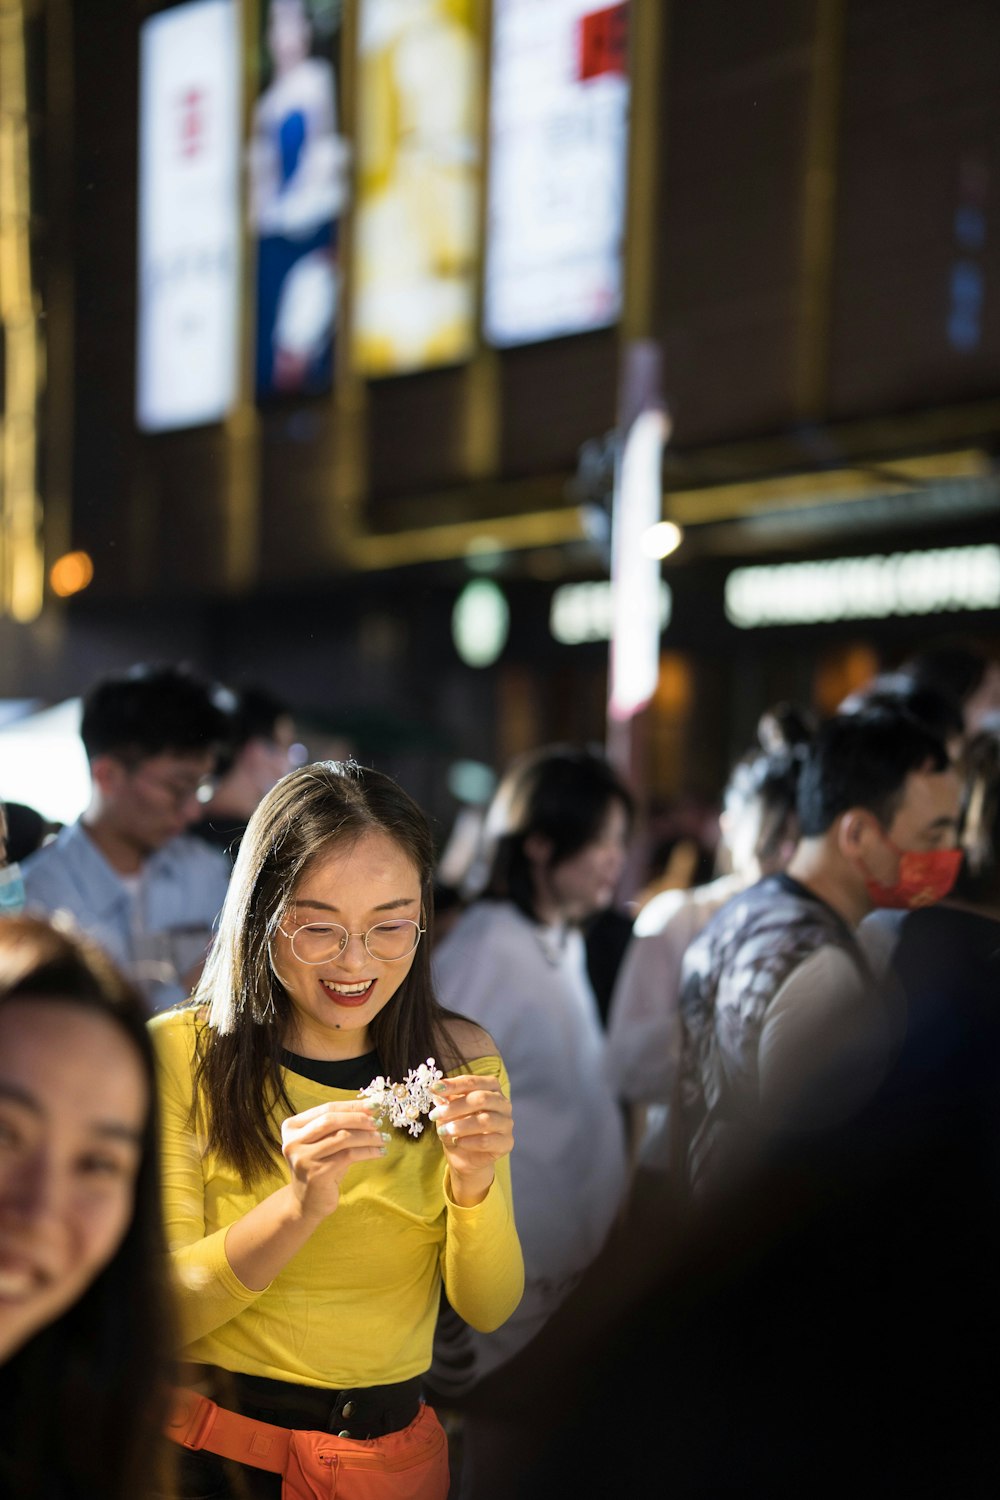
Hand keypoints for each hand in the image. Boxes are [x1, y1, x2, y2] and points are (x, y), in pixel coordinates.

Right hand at [281, 1099, 384, 1223]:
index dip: (351, 1106)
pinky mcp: (316, 1174)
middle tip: (378, 1122)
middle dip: (359, 1119)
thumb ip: (341, 1125)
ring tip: (383, 1138)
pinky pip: (348, 1156)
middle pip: (331, 1121)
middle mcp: (293, 1141)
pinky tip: (380, 1152)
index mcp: (292, 1127)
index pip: (326, 1109)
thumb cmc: (320, 1168)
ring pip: (342, 1138)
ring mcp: (303, 1158)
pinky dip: (368, 1151)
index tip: (374, 1104)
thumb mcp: (326, 1143)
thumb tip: (371, 1108)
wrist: (307, 1203)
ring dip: (367, 1136)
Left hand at [429, 1075, 513, 1206]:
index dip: (453, 1085)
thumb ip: (445, 1103)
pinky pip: (487, 1140)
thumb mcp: (448, 1114)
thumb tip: (438, 1094)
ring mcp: (507, 1123)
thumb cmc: (458, 1128)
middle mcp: (502, 1103)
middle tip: (435, 1115)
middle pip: (481, 1099)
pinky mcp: (506, 1143)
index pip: (472, 1082)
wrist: (466, 1157)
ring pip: (485, 1120)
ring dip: (461, 1125)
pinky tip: (457, 1142)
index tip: (434, 1088)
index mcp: (490, 1088)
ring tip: (444, 1130)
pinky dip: (469, 1141)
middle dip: (455, 1106)